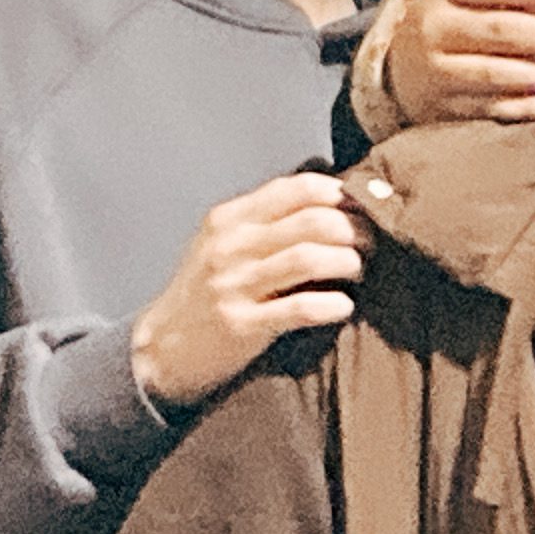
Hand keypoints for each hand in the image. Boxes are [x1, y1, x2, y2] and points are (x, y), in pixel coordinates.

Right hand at [130, 173, 363, 410]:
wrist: (164, 345)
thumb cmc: (209, 289)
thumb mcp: (225, 242)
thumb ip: (269, 218)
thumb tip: (336, 196)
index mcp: (230, 218)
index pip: (297, 188)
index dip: (341, 195)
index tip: (362, 210)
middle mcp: (230, 246)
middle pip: (313, 221)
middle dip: (355, 230)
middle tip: (371, 244)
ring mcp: (233, 284)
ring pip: (309, 258)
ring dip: (349, 263)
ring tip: (359, 271)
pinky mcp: (240, 323)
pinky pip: (300, 308)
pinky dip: (332, 305)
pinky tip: (344, 306)